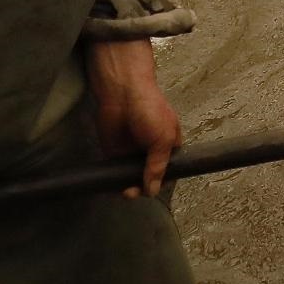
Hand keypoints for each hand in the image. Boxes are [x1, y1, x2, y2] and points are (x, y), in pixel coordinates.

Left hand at [87, 39, 181, 196]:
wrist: (121, 92)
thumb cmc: (149, 108)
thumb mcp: (163, 139)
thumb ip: (158, 167)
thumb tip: (153, 190)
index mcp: (168, 146)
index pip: (169, 171)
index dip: (164, 182)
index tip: (156, 190)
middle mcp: (150, 151)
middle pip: (150, 177)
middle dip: (145, 187)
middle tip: (138, 191)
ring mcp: (132, 153)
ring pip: (132, 178)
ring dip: (130, 187)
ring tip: (127, 191)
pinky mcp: (114, 153)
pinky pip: (115, 172)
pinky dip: (114, 182)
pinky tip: (114, 188)